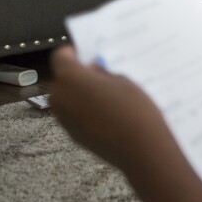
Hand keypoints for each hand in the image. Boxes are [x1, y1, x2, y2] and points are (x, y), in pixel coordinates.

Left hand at [49, 45, 169, 171]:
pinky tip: (108, 115)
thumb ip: (101, 72)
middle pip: (63, 78)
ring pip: (68, 97)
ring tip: (108, 97)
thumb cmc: (134, 108)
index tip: (91, 54)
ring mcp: (63, 118)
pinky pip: (75, 115)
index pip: (61, 55)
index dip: (75, 52)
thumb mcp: (122, 80)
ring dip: (82, 93)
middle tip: (104, 75)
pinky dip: (86, 111)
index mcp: (69, 77)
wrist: (142, 149)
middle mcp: (59, 97)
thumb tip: (92, 69)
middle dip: (79, 75)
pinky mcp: (72, 135)